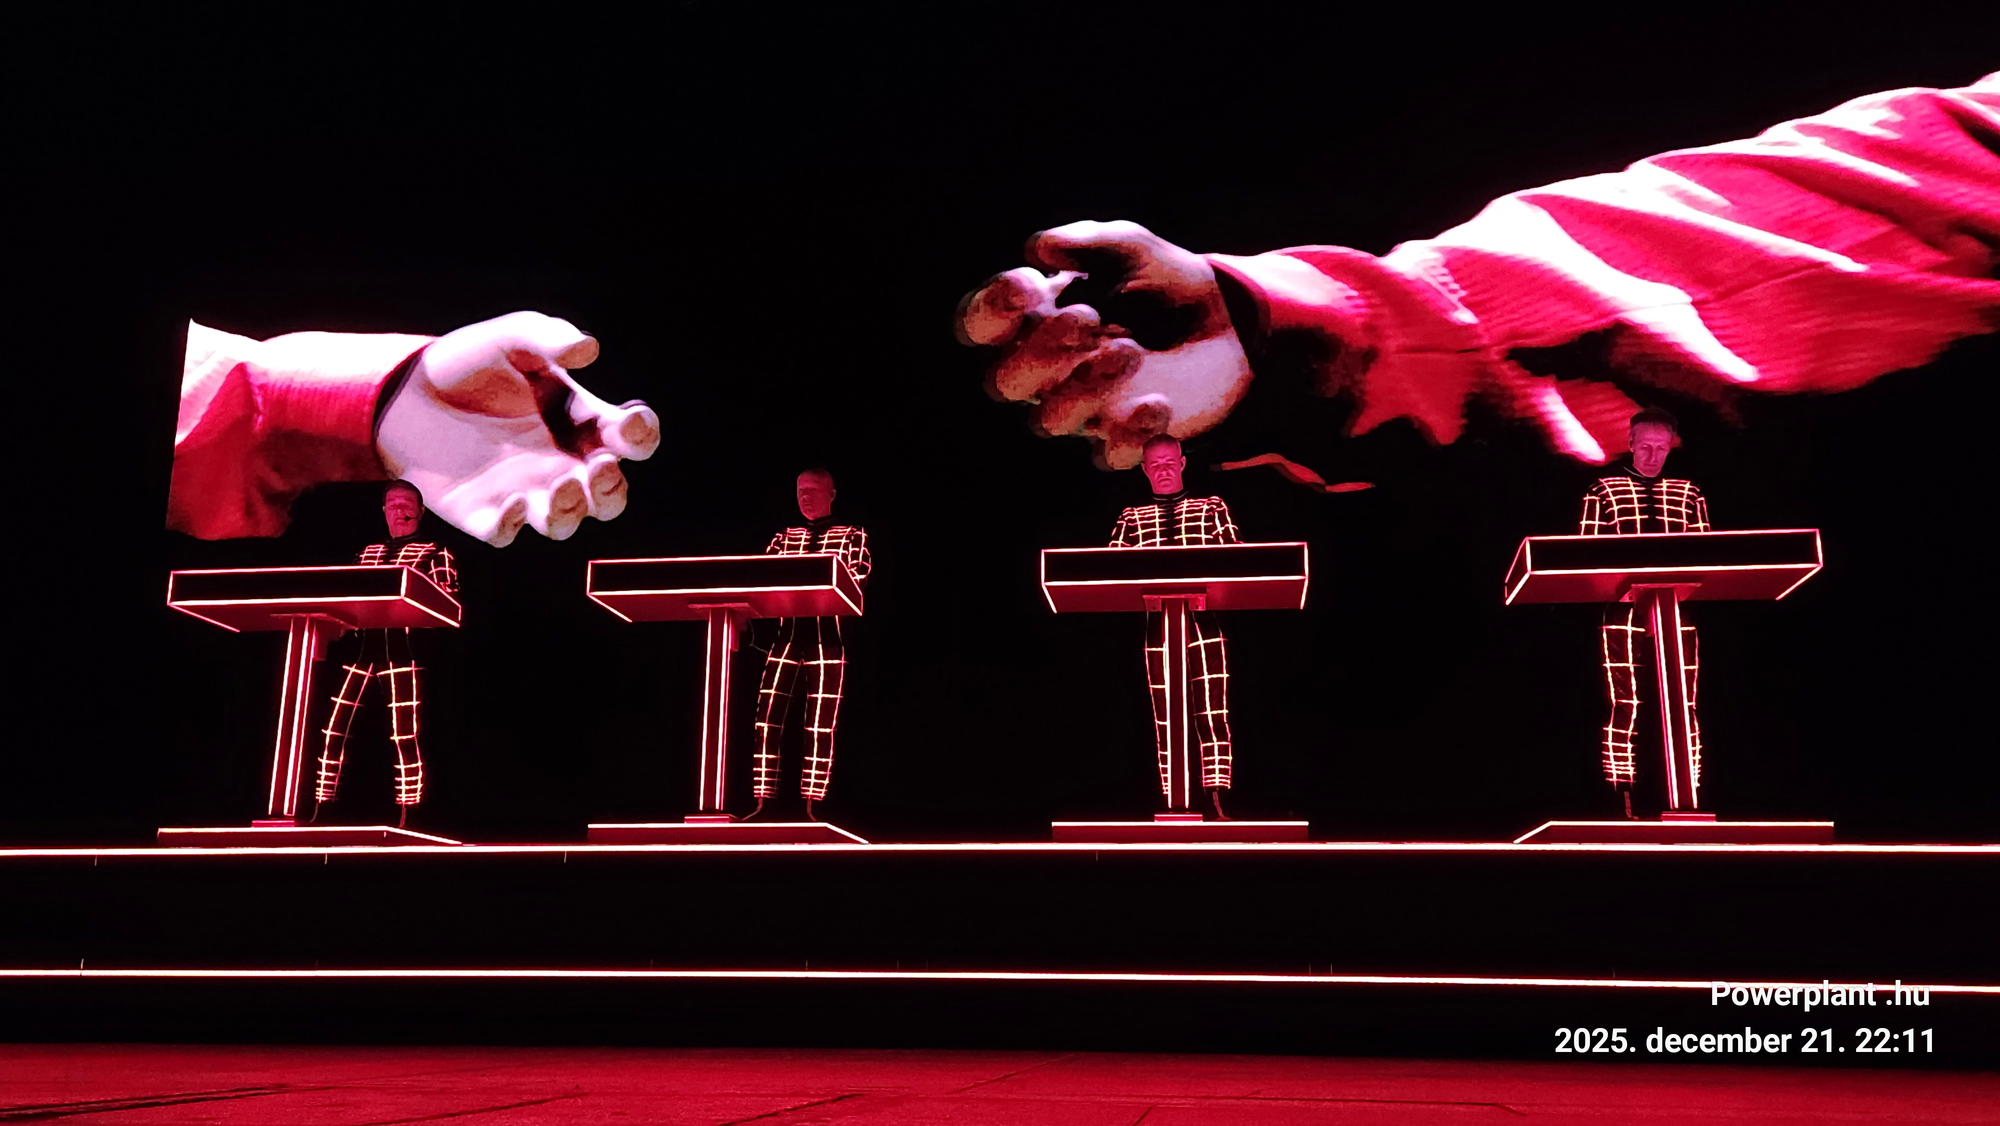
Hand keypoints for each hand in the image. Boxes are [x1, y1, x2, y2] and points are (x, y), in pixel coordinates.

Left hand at [376, 311, 660, 545]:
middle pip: (608, 497)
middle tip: (599, 468)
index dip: (640, 435)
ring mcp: (524, 493)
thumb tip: (588, 348)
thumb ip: (548, 337)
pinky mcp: (482, 512)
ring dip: (571, 511)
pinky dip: (513, 526)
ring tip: (560, 486)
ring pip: (564, 523)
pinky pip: (506, 534)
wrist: (403, 391)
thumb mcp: (510, 338)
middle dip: (611, 489)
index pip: (630, 439)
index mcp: (580, 423)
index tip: (629, 424)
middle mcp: (560, 464)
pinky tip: (512, 503)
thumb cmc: (468, 362)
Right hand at [956, 220, 1250, 468]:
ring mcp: (1083, 409)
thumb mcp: (1129, 248)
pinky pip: (1111, 455)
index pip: (979, 325)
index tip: (1027, 283)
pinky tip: (1157, 405)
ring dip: (1083, 389)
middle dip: (1037, 353)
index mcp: (1031, 321)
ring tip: (1131, 349)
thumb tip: (1040, 247)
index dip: (989, 310)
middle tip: (1087, 317)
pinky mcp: (1126, 438)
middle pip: (1005, 382)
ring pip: (1050, 421)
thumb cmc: (1156, 280)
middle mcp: (1045, 371)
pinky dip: (1131, 437)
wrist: (1224, 321)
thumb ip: (1086, 242)